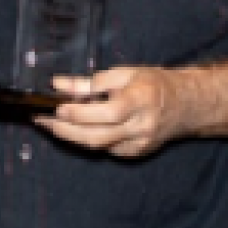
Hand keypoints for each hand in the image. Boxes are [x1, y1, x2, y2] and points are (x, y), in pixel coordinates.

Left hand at [41, 66, 186, 157]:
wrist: (186, 107)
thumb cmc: (154, 85)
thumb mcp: (126, 74)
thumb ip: (92, 82)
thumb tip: (59, 84)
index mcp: (141, 100)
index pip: (108, 112)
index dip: (81, 112)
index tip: (57, 107)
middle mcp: (141, 126)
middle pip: (97, 136)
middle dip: (65, 129)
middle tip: (41, 119)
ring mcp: (138, 144)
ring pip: (97, 145)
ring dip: (70, 136)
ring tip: (50, 124)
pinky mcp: (135, 153)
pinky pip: (104, 148)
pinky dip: (87, 139)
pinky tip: (74, 129)